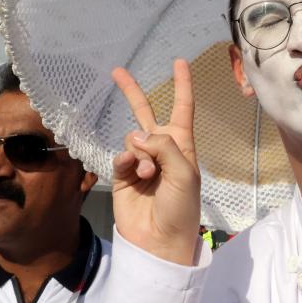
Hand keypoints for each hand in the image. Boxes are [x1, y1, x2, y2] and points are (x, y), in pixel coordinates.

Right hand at [111, 60, 200, 264]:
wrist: (159, 240)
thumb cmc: (181, 207)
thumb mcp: (184, 172)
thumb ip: (163, 146)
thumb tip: (136, 134)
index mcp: (182, 145)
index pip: (182, 108)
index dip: (182, 85)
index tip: (179, 62)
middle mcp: (161, 149)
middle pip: (146, 112)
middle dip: (132, 92)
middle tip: (116, 71)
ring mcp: (140, 161)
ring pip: (132, 138)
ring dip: (140, 154)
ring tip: (149, 176)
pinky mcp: (123, 175)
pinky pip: (121, 156)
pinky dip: (126, 162)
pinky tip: (134, 176)